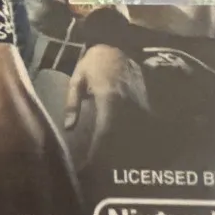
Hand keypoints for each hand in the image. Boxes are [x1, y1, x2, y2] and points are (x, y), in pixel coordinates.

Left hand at [65, 44, 149, 165]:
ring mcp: (140, 105)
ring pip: (133, 136)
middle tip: (96, 171)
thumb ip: (72, 103)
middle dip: (110, 157)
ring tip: (107, 165)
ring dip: (121, 151)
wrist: (120, 43)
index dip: (98, 152)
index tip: (88, 165)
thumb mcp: (78, 78)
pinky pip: (140, 127)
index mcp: (109, 99)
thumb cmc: (96, 61)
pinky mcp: (146, 104)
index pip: (105, 132)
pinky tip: (122, 149)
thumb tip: (68, 127)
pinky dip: (132, 140)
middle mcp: (128, 106)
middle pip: (121, 139)